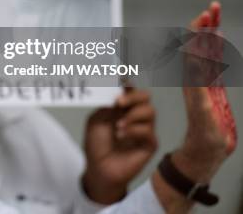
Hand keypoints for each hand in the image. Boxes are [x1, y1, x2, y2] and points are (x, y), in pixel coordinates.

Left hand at [82, 87, 156, 203]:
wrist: (99, 168)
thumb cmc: (96, 144)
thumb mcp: (96, 120)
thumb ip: (107, 106)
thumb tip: (118, 92)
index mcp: (122, 108)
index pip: (130, 90)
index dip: (128, 84)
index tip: (121, 79)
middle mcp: (135, 116)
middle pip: (145, 97)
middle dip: (133, 96)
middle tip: (119, 102)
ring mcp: (144, 129)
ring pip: (150, 111)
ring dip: (132, 115)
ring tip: (118, 125)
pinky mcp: (149, 144)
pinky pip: (148, 131)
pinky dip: (133, 130)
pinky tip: (121, 135)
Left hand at [173, 1, 236, 180]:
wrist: (204, 151)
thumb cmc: (203, 134)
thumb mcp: (201, 108)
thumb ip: (197, 85)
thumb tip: (193, 60)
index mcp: (193, 78)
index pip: (195, 47)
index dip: (200, 30)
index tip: (205, 13)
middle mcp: (197, 77)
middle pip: (201, 44)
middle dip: (207, 25)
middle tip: (213, 6)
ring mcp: (205, 82)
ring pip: (207, 51)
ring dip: (210, 33)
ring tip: (214, 15)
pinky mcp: (213, 89)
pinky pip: (213, 63)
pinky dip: (216, 49)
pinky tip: (218, 41)